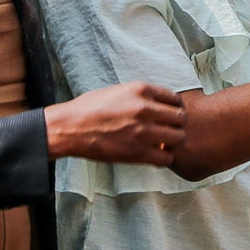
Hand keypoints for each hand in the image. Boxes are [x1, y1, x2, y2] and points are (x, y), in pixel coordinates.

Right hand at [46, 82, 186, 164]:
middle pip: (181, 118)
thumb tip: (158, 103)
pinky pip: (166, 158)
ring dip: (172, 143)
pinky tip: (154, 156)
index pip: (176, 99)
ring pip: (178, 138)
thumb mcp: (118, 91)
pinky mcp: (137, 152)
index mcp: (141, 90)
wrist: (68, 128)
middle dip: (176, 126)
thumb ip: (141, 96)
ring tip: (162, 145)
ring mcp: (143, 131)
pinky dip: (163, 159)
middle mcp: (145, 109)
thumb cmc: (88, 109)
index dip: (175, 109)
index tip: (169, 116)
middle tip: (167, 132)